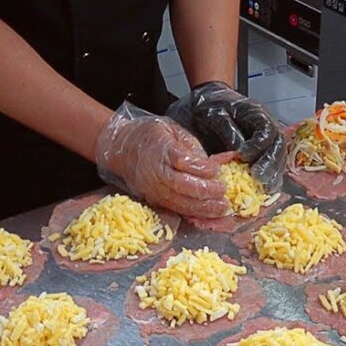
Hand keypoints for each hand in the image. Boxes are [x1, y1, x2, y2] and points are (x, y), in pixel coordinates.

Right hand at [95, 103, 229, 218]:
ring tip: (222, 208)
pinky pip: (176, 209)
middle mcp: (154, 171)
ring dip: (202, 208)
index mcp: (160, 148)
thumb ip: (192, 147)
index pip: (181, 160)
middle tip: (223, 192)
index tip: (216, 170)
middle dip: (205, 191)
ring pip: (179, 202)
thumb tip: (213, 166)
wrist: (122, 148)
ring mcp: (153, 188)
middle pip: (181, 185)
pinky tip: (209, 215)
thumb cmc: (151, 136)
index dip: (201, 167)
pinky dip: (193, 214)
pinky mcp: (155, 199)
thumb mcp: (173, 130)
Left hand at [168, 81, 283, 191]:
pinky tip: (263, 190)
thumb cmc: (209, 106)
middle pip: (277, 146)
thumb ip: (227, 130)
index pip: (266, 131)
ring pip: (278, 158)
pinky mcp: (262, 152)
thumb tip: (239, 152)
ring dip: (273, 174)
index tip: (244, 156)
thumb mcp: (214, 114)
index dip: (258, 146)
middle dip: (270, 164)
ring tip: (265, 188)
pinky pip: (272, 166)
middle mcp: (266, 126)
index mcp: (255, 113)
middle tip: (259, 178)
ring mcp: (266, 139)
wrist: (206, 102)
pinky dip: (270, 178)